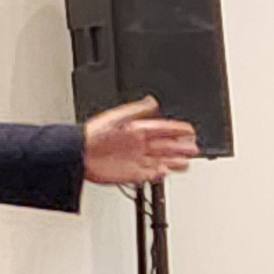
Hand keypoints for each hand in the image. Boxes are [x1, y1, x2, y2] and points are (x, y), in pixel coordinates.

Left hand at [83, 96, 198, 185]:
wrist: (79, 154)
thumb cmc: (93, 134)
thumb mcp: (117, 117)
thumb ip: (136, 110)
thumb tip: (152, 100)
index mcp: (137, 129)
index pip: (163, 128)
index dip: (177, 129)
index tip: (190, 130)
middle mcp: (138, 144)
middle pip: (165, 145)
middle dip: (181, 146)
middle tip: (194, 147)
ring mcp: (135, 158)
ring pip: (160, 159)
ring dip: (174, 160)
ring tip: (187, 161)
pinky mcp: (131, 172)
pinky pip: (149, 173)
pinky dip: (160, 173)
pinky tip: (168, 171)